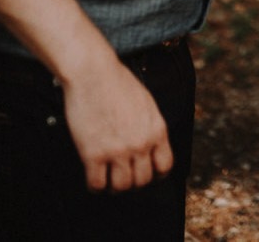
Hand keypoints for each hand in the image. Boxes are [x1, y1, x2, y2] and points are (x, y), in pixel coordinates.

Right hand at [61, 56, 173, 192]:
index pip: (165, 166)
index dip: (155, 174)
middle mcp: (141, 143)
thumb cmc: (117, 83)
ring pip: (121, 186)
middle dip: (133, 181)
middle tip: (123, 176)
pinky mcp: (93, 153)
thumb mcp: (147, 103)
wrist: (93, 73)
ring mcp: (118, 150)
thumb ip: (150, 126)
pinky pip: (97, 183)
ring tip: (108, 179)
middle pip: (143, 180)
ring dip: (114, 186)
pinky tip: (93, 177)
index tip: (146, 173)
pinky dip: (95, 185)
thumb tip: (149, 144)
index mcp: (157, 130)